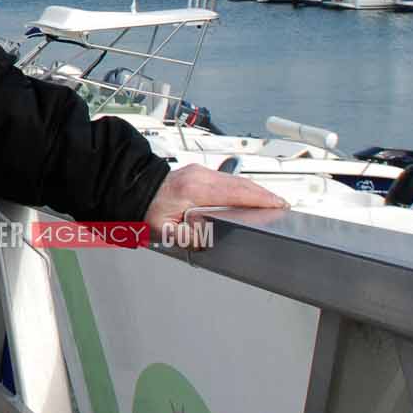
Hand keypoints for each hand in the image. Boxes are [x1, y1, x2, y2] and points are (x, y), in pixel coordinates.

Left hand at [141, 164, 288, 249]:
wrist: (132, 188)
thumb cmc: (145, 209)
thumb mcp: (164, 230)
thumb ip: (187, 237)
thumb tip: (207, 240)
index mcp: (194, 190)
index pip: (236, 192)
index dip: (260, 198)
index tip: (277, 204)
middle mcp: (199, 176)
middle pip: (241, 184)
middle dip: (263, 194)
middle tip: (281, 205)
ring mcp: (198, 172)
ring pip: (234, 180)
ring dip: (253, 190)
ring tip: (269, 202)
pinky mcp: (197, 173)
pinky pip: (226, 179)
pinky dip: (241, 187)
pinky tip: (247, 196)